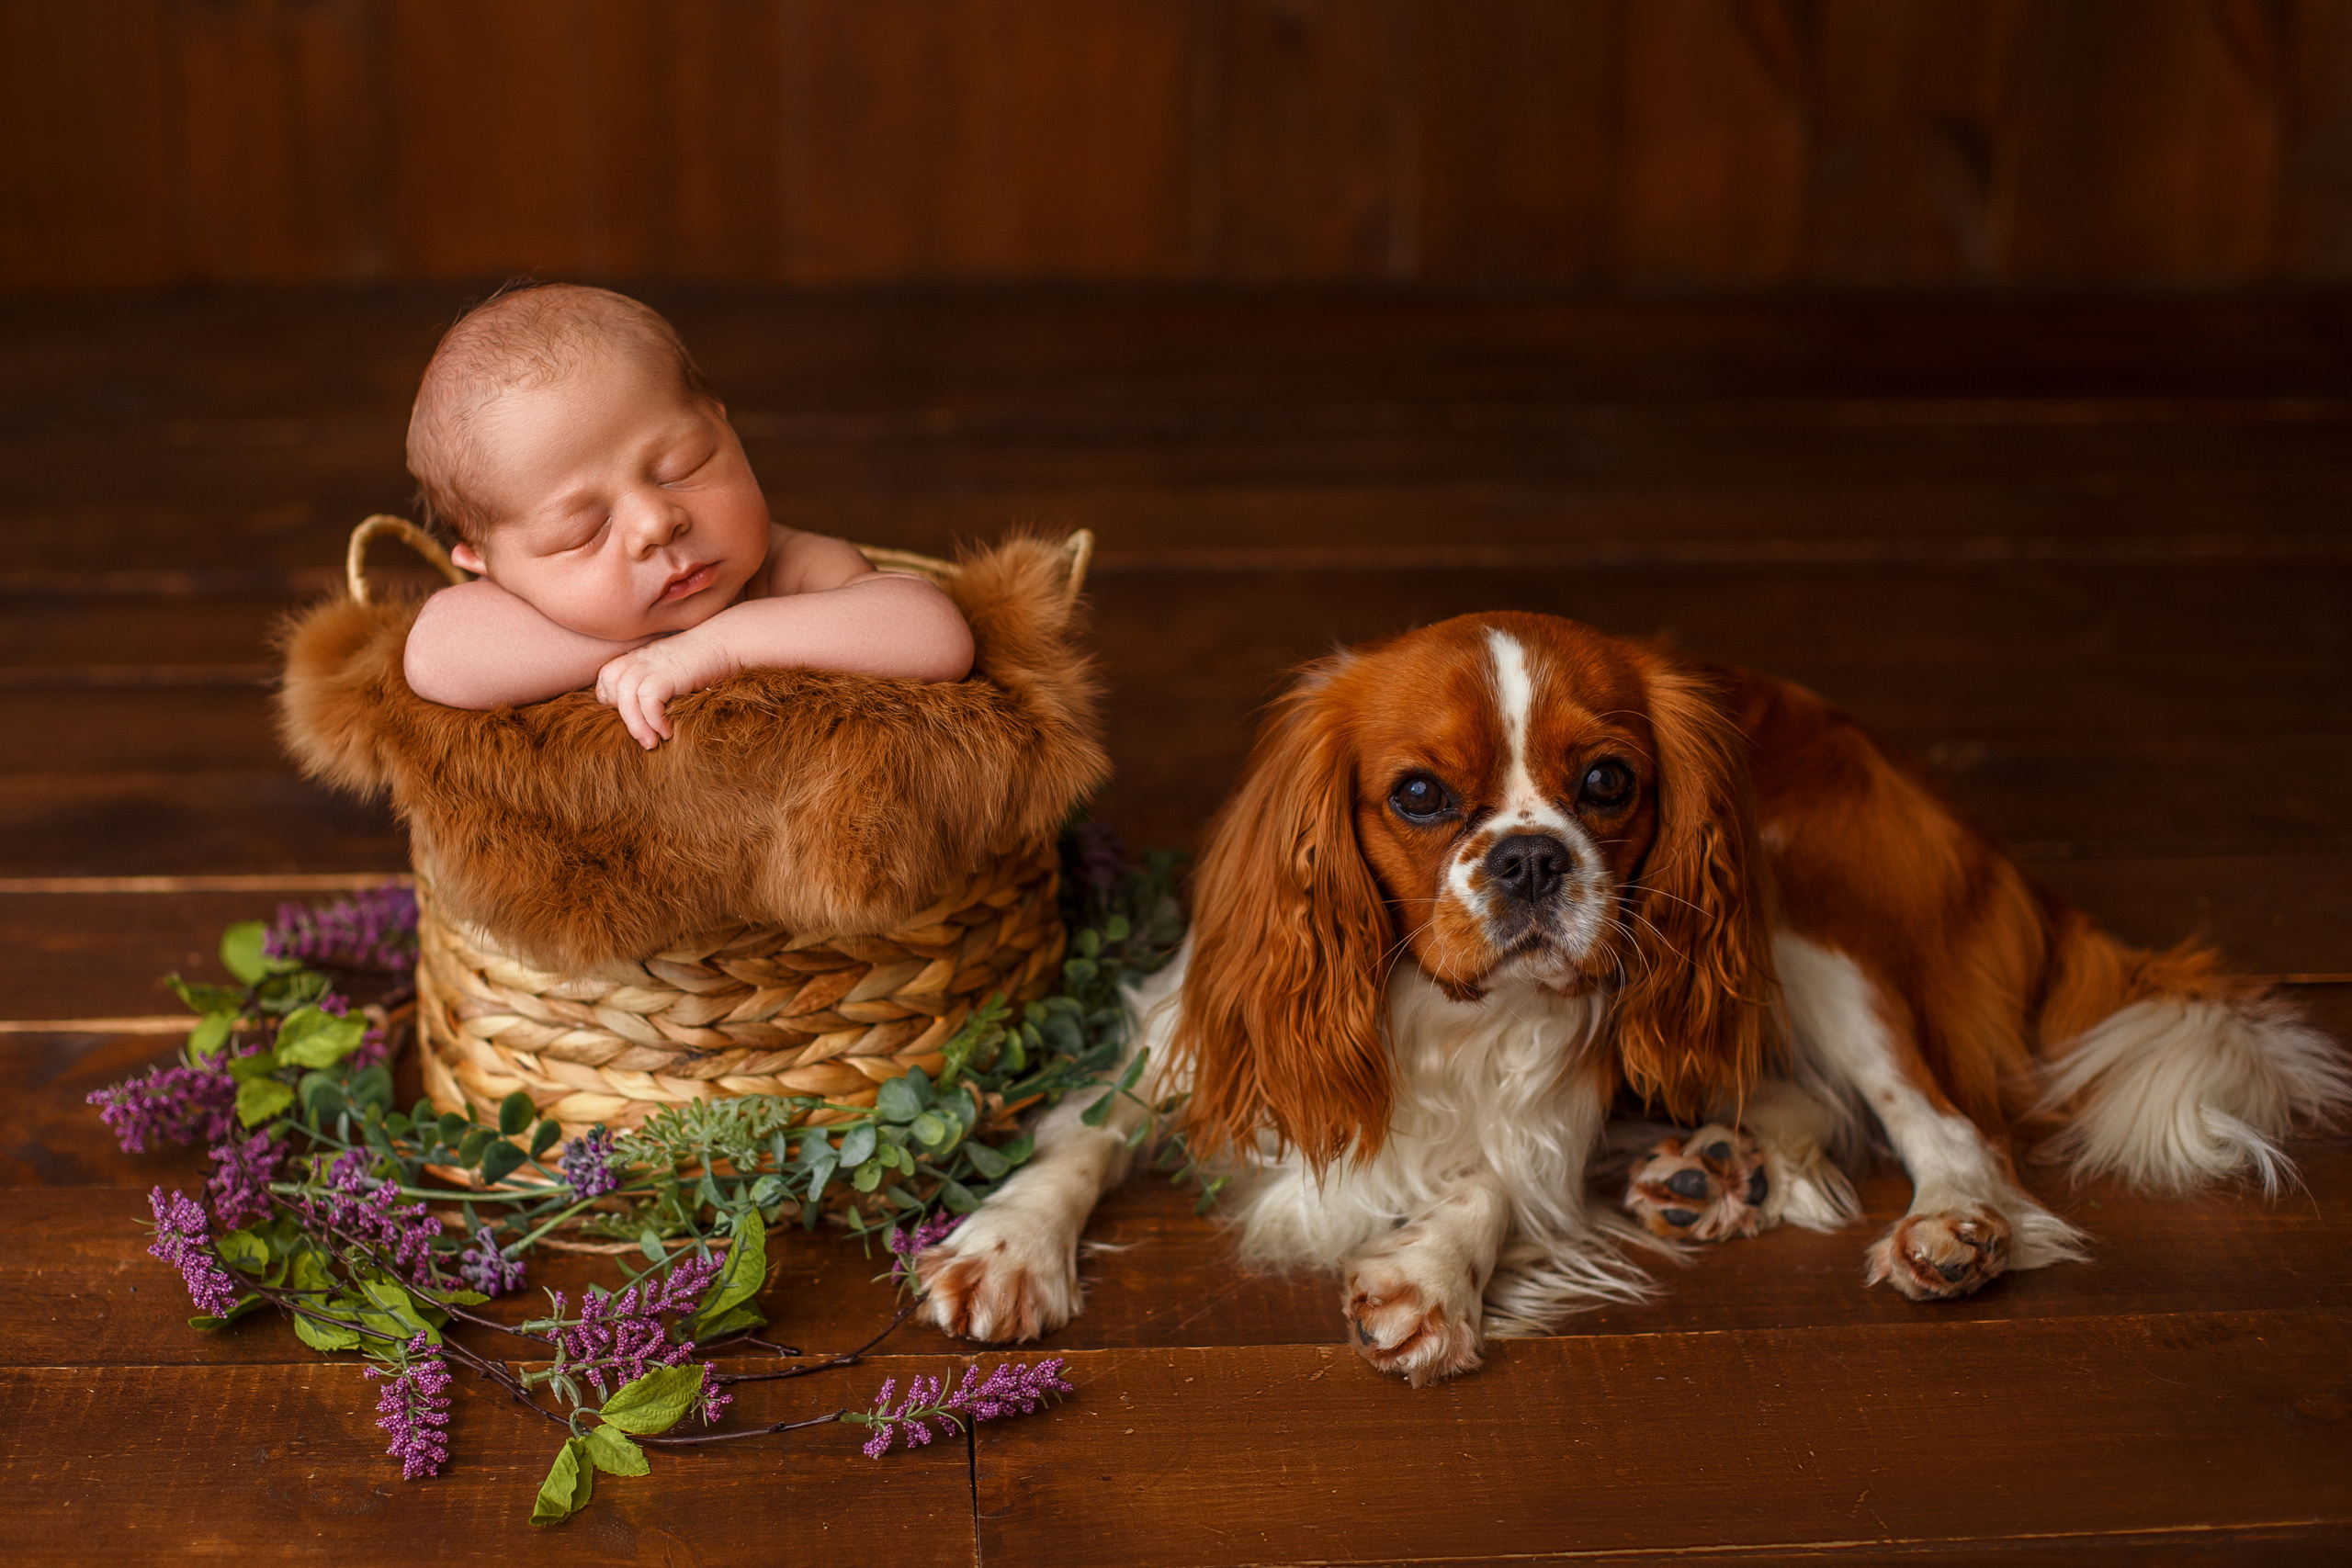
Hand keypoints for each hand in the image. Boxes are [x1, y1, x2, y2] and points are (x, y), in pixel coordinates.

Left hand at [594, 631, 737, 748]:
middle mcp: (638, 659)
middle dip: (623, 717)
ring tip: (651, 743)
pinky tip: (667, 731)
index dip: (614, 701)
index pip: (606, 679)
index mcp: (635, 657)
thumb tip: (645, 714)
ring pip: (627, 698)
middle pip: (611, 689)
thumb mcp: (668, 669)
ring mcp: (651, 665)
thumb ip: (652, 681)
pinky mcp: (666, 674)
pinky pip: (649, 701)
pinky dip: (654, 720)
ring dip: (637, 726)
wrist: (726, 644)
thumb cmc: (702, 662)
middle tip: (642, 737)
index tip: (634, 717)